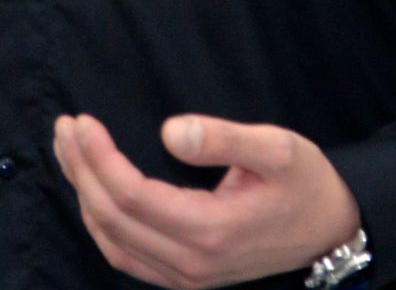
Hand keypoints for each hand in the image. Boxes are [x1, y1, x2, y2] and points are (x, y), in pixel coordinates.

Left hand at [52, 110, 362, 288]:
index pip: (131, 196)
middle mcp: (192, 263)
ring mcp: (186, 276)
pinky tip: (91, 190)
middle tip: (65, 126)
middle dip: (80, 169)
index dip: (99, 159)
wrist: (329, 231)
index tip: (84, 122)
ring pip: (111, 241)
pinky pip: (125, 256)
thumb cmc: (305, 184)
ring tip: (69, 149)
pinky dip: (99, 222)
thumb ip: (224, 138)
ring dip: (83, 193)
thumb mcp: (278, 148)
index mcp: (210, 230)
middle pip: (111, 218)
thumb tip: (169, 132)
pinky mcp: (185, 276)